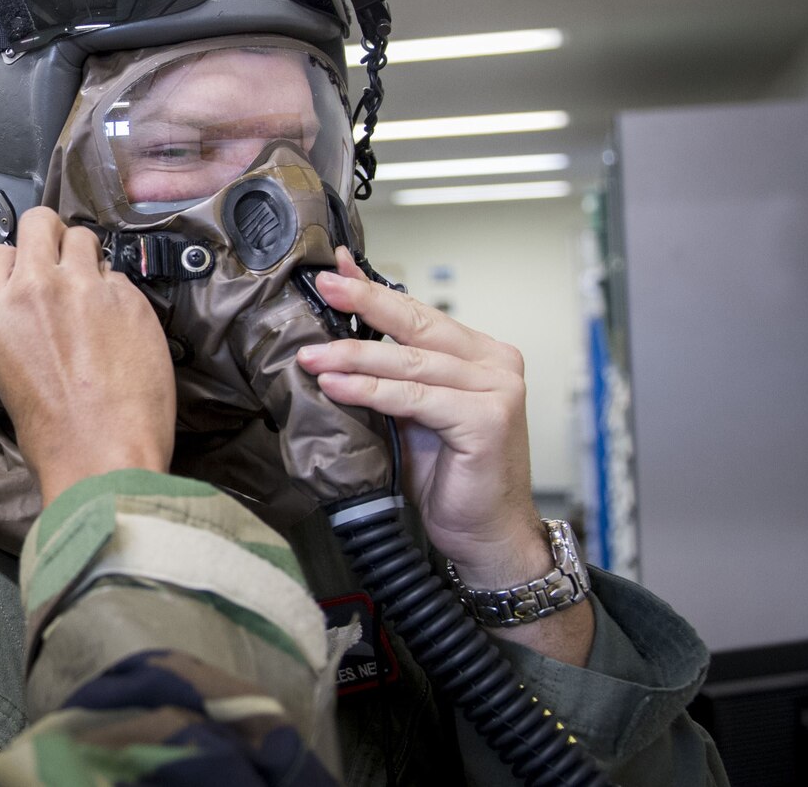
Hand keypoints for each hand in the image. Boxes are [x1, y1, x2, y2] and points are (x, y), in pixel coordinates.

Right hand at [0, 208, 175, 505]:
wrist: (101, 458)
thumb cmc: (53, 432)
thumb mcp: (4, 368)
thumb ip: (14, 320)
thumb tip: (33, 303)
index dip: (17, 263)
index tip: (28, 275)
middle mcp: (34, 287)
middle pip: (40, 221)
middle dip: (50, 234)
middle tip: (61, 257)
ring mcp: (84, 287)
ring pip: (85, 237)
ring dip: (87, 258)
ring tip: (94, 292)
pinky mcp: (129, 297)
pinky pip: (121, 276)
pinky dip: (120, 294)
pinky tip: (121, 327)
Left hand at [296, 250, 590, 663]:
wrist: (485, 536)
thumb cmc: (448, 476)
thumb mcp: (407, 410)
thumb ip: (383, 368)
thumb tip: (337, 328)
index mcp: (479, 354)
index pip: (418, 314)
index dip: (372, 292)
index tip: (334, 270)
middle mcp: (495, 364)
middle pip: (417, 325)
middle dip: (363, 304)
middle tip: (323, 289)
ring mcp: (497, 390)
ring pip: (411, 362)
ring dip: (354, 357)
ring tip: (310, 355)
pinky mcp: (487, 420)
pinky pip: (416, 398)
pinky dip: (372, 392)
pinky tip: (337, 387)